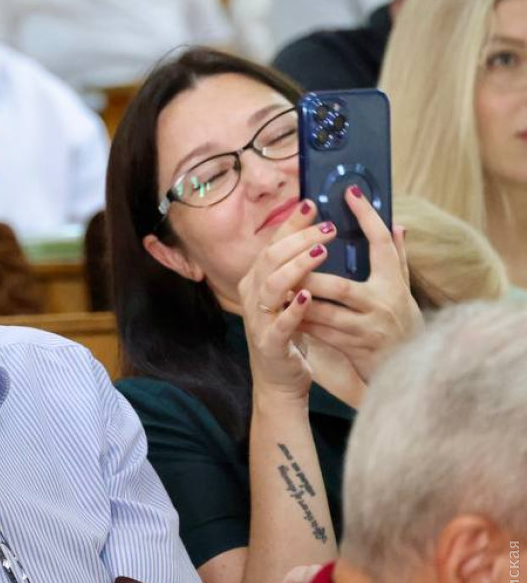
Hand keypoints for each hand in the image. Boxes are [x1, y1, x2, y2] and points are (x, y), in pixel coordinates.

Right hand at [237, 200, 334, 400]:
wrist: (279, 379)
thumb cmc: (290, 332)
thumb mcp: (289, 295)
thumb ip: (298, 267)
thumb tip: (318, 233)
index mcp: (258, 280)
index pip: (273, 244)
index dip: (291, 224)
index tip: (311, 203)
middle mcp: (253, 295)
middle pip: (271, 258)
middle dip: (299, 239)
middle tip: (328, 226)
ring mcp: (259, 319)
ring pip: (272, 285)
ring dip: (297, 266)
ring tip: (322, 252)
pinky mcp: (270, 342)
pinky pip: (279, 323)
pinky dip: (293, 309)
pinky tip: (308, 297)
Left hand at [299, 187, 417, 381]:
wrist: (412, 366)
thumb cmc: (402, 320)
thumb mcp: (403, 288)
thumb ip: (397, 258)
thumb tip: (398, 225)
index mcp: (394, 284)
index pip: (382, 244)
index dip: (368, 217)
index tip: (350, 192)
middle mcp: (382, 305)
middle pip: (340, 286)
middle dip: (309, 275)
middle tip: (284, 259)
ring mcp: (367, 329)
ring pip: (325, 312)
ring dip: (298, 299)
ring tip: (276, 285)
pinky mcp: (354, 348)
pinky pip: (321, 333)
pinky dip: (301, 321)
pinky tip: (282, 310)